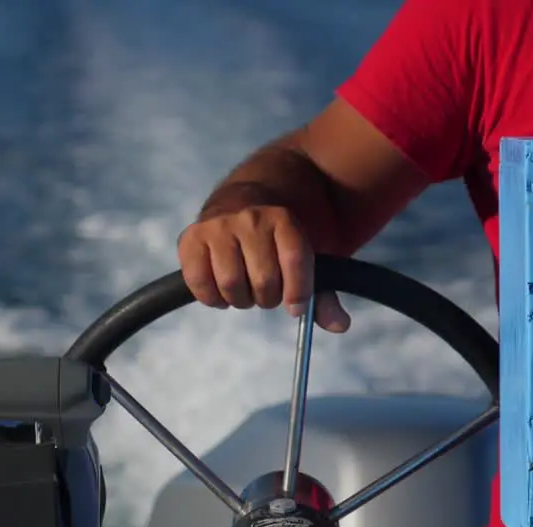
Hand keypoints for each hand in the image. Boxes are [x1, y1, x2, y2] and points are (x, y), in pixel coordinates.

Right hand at [178, 206, 351, 331]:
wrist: (245, 195)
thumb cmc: (278, 236)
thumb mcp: (305, 252)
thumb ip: (323, 292)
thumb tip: (341, 325)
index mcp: (283, 218)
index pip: (295, 261)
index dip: (299, 293)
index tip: (296, 307)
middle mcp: (249, 218)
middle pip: (263, 281)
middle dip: (268, 298)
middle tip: (266, 293)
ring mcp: (218, 226)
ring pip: (231, 284)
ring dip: (241, 300)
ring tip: (244, 291)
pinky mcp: (191, 237)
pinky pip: (199, 282)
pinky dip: (212, 298)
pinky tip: (221, 292)